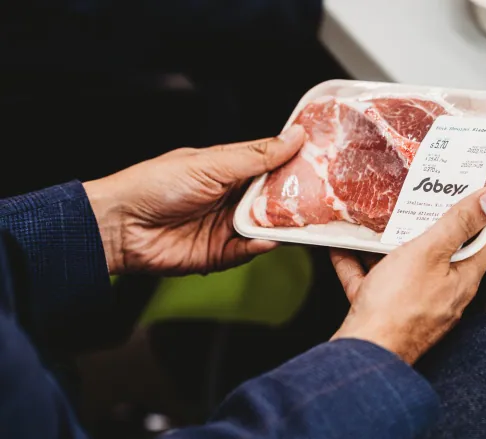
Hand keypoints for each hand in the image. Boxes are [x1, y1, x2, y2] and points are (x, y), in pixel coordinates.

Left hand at [83, 125, 304, 275]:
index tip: (325, 159)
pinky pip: (248, 251)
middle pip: (274, 197)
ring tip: (304, 219)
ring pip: (266, 226)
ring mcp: (226, 225)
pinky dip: (261, 246)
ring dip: (283, 224)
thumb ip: (257, 156)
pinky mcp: (219, 254)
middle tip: (326, 195)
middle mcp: (231, 197)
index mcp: (229, 168)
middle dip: (296, 197)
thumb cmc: (157, 184)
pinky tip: (270, 240)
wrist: (119, 226)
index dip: (296, 162)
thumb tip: (295, 135)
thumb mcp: (212, 163)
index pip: (271, 164)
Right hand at [330, 187, 485, 363]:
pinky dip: (359, 264)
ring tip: (379, 221)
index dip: (482, 215)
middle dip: (430, 224)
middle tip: (420, 200)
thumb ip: (458, 224)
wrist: (363, 350)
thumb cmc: (397, 307)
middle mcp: (443, 293)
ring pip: (406, 266)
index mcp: (462, 278)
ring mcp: (413, 304)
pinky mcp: (385, 312)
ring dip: (392, 244)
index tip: (472, 194)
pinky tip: (343, 248)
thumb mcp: (430, 252)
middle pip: (444, 252)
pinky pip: (373, 281)